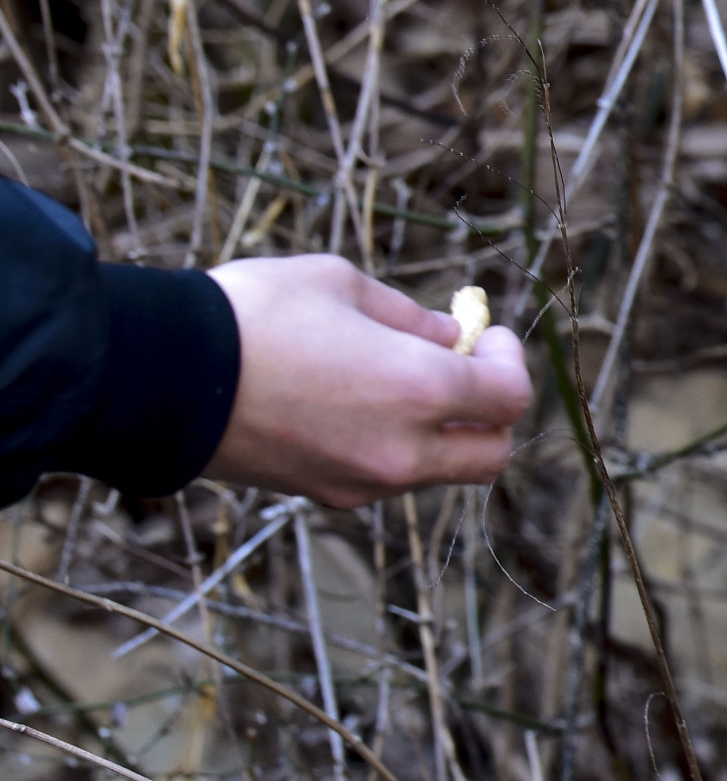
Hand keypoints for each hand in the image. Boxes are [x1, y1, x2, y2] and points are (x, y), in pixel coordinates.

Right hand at [204, 256, 530, 507]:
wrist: (160, 375)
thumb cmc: (252, 314)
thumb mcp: (341, 284)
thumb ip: (410, 316)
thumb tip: (450, 335)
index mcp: (421, 390)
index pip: (511, 398)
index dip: (511, 361)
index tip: (489, 336)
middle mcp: (403, 450)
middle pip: (492, 455)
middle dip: (491, 415)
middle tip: (464, 371)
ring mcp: (364, 482)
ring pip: (439, 472)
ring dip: (441, 433)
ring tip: (397, 380)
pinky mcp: (325, 495)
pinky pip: (388, 479)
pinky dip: (395, 447)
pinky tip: (356, 406)